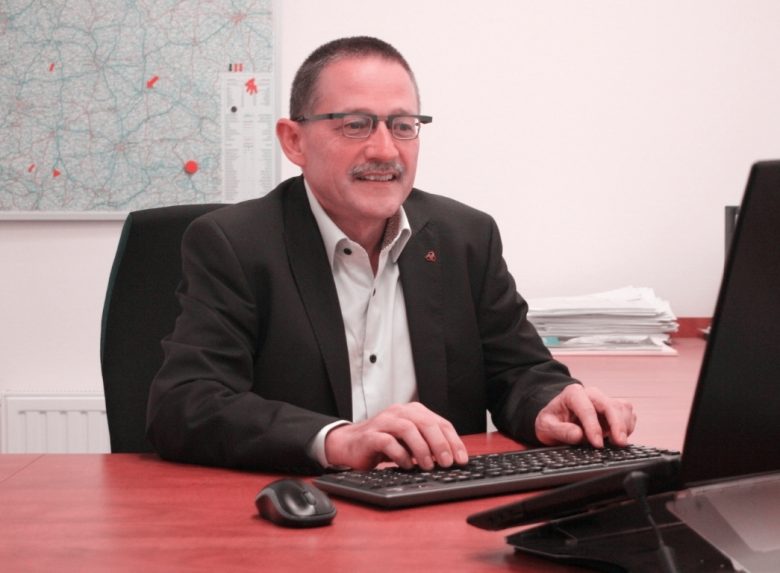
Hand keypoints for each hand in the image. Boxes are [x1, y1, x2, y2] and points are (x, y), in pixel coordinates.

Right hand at [323, 402, 468, 470]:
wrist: (350, 444)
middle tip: (447, 463)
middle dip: (440, 444)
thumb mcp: (409, 442)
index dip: (453, 441)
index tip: (461, 459)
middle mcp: (399, 412)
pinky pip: (387, 442)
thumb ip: (427, 445)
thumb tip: (452, 460)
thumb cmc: (383, 444)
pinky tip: (406, 466)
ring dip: (421, 449)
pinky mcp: (370, 436)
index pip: (439, 422)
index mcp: (413, 412)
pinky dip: (400, 455)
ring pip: (407, 429)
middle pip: (425, 422)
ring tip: (428, 466)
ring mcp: (383, 422)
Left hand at [534, 385, 635, 447]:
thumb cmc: (552, 421)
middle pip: (610, 405)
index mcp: (573, 394)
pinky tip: (620, 437)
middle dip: (617, 425)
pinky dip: (628, 426)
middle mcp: (591, 394)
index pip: (587, 409)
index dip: (593, 427)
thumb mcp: (547, 426)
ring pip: (622, 407)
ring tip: (618, 443)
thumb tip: (578, 435)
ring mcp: (604, 400)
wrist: (557, 418)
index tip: (597, 444)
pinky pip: (628, 413)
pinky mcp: (614, 408)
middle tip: (619, 444)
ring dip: (624, 426)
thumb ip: (561, 431)